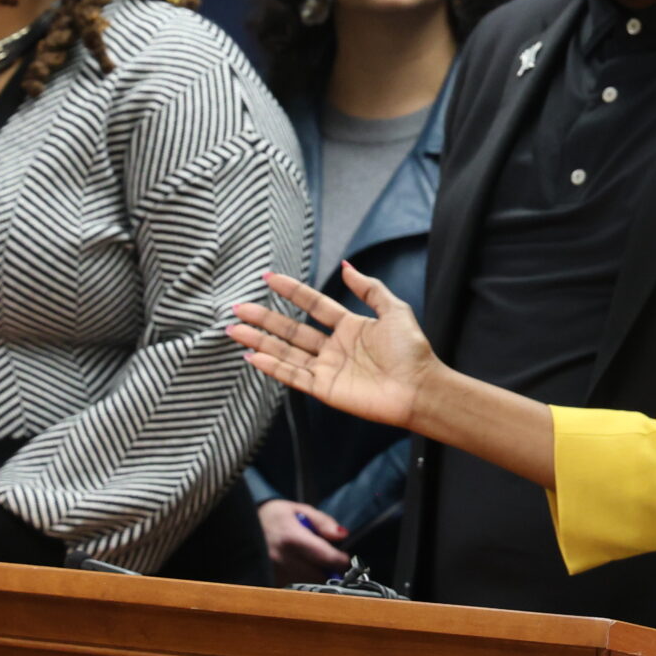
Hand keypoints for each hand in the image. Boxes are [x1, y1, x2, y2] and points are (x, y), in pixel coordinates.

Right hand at [229, 265, 438, 431]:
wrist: (420, 388)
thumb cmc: (412, 351)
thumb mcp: (394, 310)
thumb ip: (369, 288)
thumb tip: (346, 265)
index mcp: (350, 327)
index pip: (313, 305)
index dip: (291, 291)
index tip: (267, 277)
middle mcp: (334, 348)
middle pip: (291, 330)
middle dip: (264, 319)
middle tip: (237, 308)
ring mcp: (328, 369)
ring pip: (286, 352)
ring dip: (260, 342)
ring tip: (234, 330)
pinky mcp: (325, 389)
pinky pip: (294, 376)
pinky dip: (273, 367)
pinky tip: (253, 356)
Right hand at [260, 500, 350, 584]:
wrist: (242, 524)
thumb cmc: (274, 516)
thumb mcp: (300, 510)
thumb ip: (323, 522)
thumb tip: (342, 535)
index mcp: (291, 537)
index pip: (325, 556)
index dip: (340, 560)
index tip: (344, 559)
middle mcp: (281, 558)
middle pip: (318, 575)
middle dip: (329, 571)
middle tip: (330, 562)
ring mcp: (274, 572)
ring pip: (306, 584)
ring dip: (314, 577)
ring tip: (311, 563)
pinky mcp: (269, 581)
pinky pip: (293, 587)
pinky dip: (300, 581)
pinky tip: (298, 569)